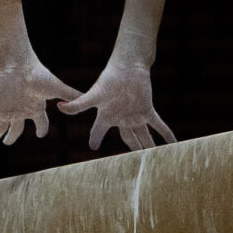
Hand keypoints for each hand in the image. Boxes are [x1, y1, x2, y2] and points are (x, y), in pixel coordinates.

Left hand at [0, 57, 83, 147]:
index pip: (40, 122)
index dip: (41, 129)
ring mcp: (10, 110)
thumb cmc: (39, 75)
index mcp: (37, 106)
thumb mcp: (57, 88)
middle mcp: (22, 109)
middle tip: (8, 143)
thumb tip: (87, 98)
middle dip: (12, 136)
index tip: (40, 134)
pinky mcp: (0, 109)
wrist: (20, 65)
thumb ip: (71, 95)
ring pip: (1, 128)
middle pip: (16, 128)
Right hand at [59, 61, 176, 151]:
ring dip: (148, 147)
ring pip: (143, 136)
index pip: (98, 131)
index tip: (92, 147)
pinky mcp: (147, 110)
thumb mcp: (93, 95)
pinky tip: (173, 144)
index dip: (95, 139)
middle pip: (127, 139)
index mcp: (106, 116)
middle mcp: (121, 118)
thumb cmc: (109, 79)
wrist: (128, 66)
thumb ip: (79, 105)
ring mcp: (135, 115)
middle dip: (131, 150)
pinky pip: (158, 125)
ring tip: (153, 159)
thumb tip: (59, 107)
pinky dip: (166, 135)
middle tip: (132, 165)